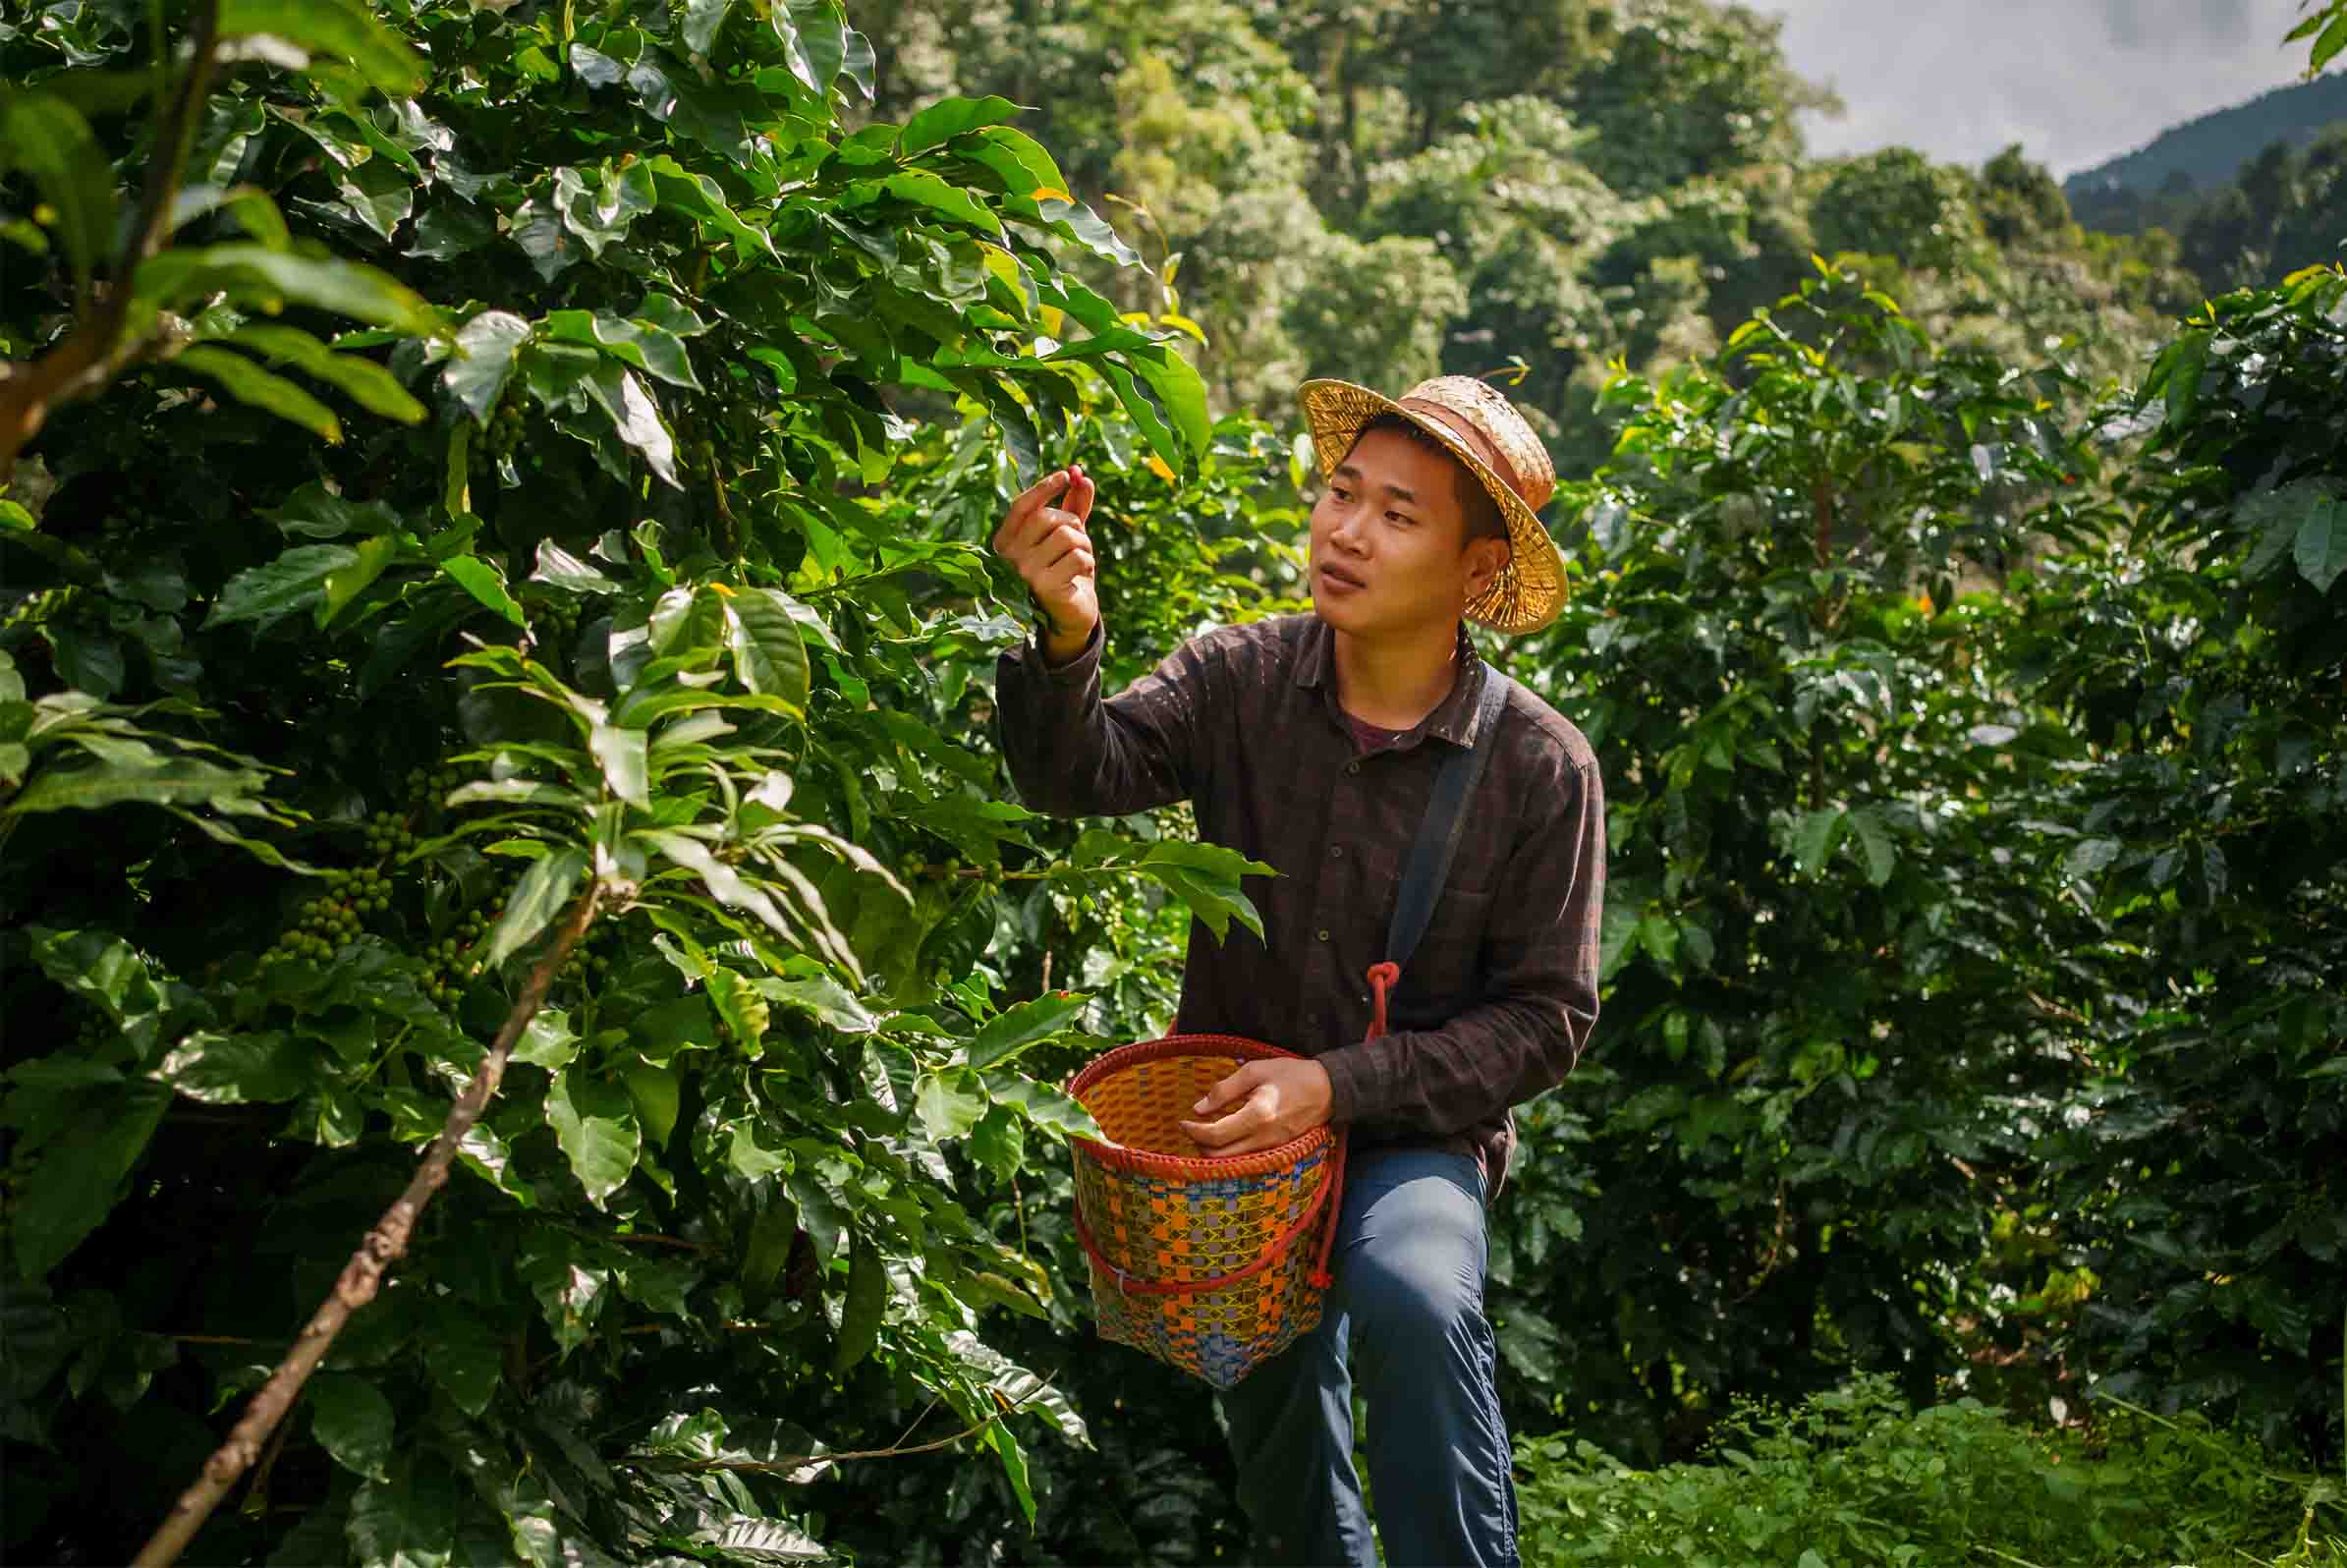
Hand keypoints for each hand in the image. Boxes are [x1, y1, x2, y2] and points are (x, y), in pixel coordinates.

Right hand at [991, 464, 1097, 663]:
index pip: (1022, 506)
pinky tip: (1082, 574)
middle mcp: (1009, 558)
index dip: (1044, 488)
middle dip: (1072, 521)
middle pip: (1047, 518)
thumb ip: (1074, 506)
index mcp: (1006, 542)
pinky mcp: (1046, 588)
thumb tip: (1083, 476)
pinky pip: (1078, 558)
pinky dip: (1088, 562)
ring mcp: (1025, 574)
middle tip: (1079, 537)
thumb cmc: (1064, 570)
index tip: (1066, 475)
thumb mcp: (1068, 535)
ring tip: (1082, 558)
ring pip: (1067, 536)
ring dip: (1085, 544)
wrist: (1070, 615)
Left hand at [1179, 1058, 1333, 1156]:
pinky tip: (1226, 1136)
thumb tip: (1199, 1108)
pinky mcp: (1277, 1150)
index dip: (1193, 1131)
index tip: (1182, 1121)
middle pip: (1219, 1157)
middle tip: (1191, 1128)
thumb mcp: (1255, 1070)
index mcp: (1256, 1116)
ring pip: (1232, 1161)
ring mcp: (1271, 1148)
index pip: (1215, 1136)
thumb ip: (1224, 1090)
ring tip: (1206, 1131)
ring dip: (1213, 1150)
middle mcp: (1263, 1138)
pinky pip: (1246, 1158)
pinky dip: (1230, 1151)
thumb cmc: (1292, 1075)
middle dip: (1199, 1145)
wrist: (1328, 1090)